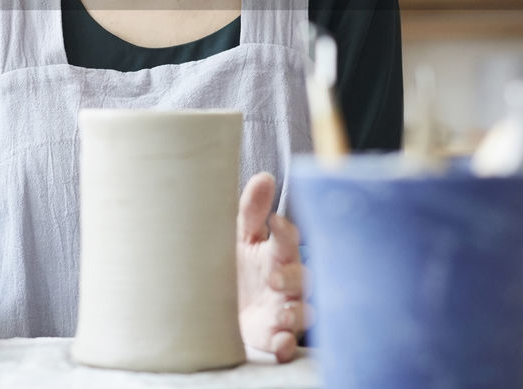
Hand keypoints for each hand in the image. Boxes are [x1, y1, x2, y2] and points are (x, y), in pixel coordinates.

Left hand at [236, 172, 310, 362]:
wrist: (219, 309)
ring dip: (294, 313)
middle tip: (273, 278)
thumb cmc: (237, 267)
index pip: (288, 239)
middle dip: (292, 278)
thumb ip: (252, 211)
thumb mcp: (239, 237)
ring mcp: (283, 310)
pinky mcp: (275, 336)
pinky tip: (281, 344)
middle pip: (303, 278)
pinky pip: (288, 343)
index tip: (273, 221)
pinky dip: (286, 345)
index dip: (284, 231)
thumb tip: (264, 177)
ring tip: (280, 312)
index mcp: (276, 254)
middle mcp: (286, 282)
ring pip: (303, 312)